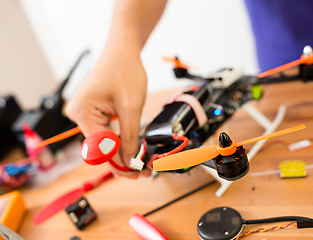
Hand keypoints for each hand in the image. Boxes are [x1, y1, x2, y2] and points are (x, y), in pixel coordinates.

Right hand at [66, 48, 150, 178]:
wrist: (122, 51)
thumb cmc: (125, 70)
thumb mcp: (132, 107)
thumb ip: (130, 137)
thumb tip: (130, 160)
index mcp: (83, 113)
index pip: (101, 150)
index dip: (120, 164)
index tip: (137, 174)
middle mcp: (77, 115)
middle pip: (101, 148)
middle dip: (122, 160)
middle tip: (143, 172)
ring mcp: (83, 113)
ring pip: (103, 143)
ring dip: (121, 151)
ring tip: (140, 162)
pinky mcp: (91, 112)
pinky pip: (104, 133)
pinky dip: (118, 141)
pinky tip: (131, 149)